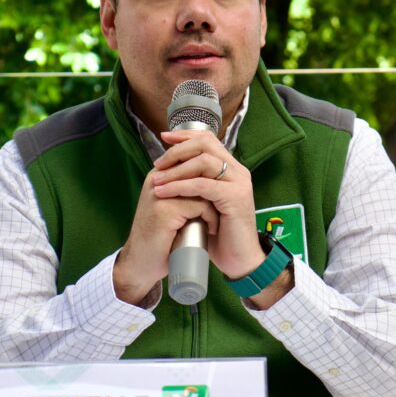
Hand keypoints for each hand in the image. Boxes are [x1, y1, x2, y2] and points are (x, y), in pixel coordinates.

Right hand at [113, 164, 219, 305]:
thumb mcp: (170, 208)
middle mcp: (157, 179)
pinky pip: (201, 206)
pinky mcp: (166, 210)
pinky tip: (210, 230)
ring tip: (215, 219)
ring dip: (215, 204)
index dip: (209, 176)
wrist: (141, 264)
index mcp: (158, 175)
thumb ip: (184, 191)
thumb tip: (212, 179)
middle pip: (198, 168)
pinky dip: (210, 218)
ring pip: (202, 187)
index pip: (191, 158)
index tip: (217, 196)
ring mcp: (160, 193)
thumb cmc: (159, 238)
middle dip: (214, 188)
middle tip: (222, 206)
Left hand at [151, 130, 263, 279]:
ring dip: (176, 169)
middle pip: (206, 144)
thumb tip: (169, 170)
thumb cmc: (219, 234)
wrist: (238, 260)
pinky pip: (204, 184)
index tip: (164, 138)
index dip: (185, 136)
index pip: (208, 139)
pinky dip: (181, 186)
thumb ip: (195, 185)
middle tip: (158, 163)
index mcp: (230, 169)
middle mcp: (237, 171)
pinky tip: (166, 192)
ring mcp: (239, 183)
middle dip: (178, 150)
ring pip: (204, 162)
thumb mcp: (204, 204)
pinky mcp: (235, 197)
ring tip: (157, 180)